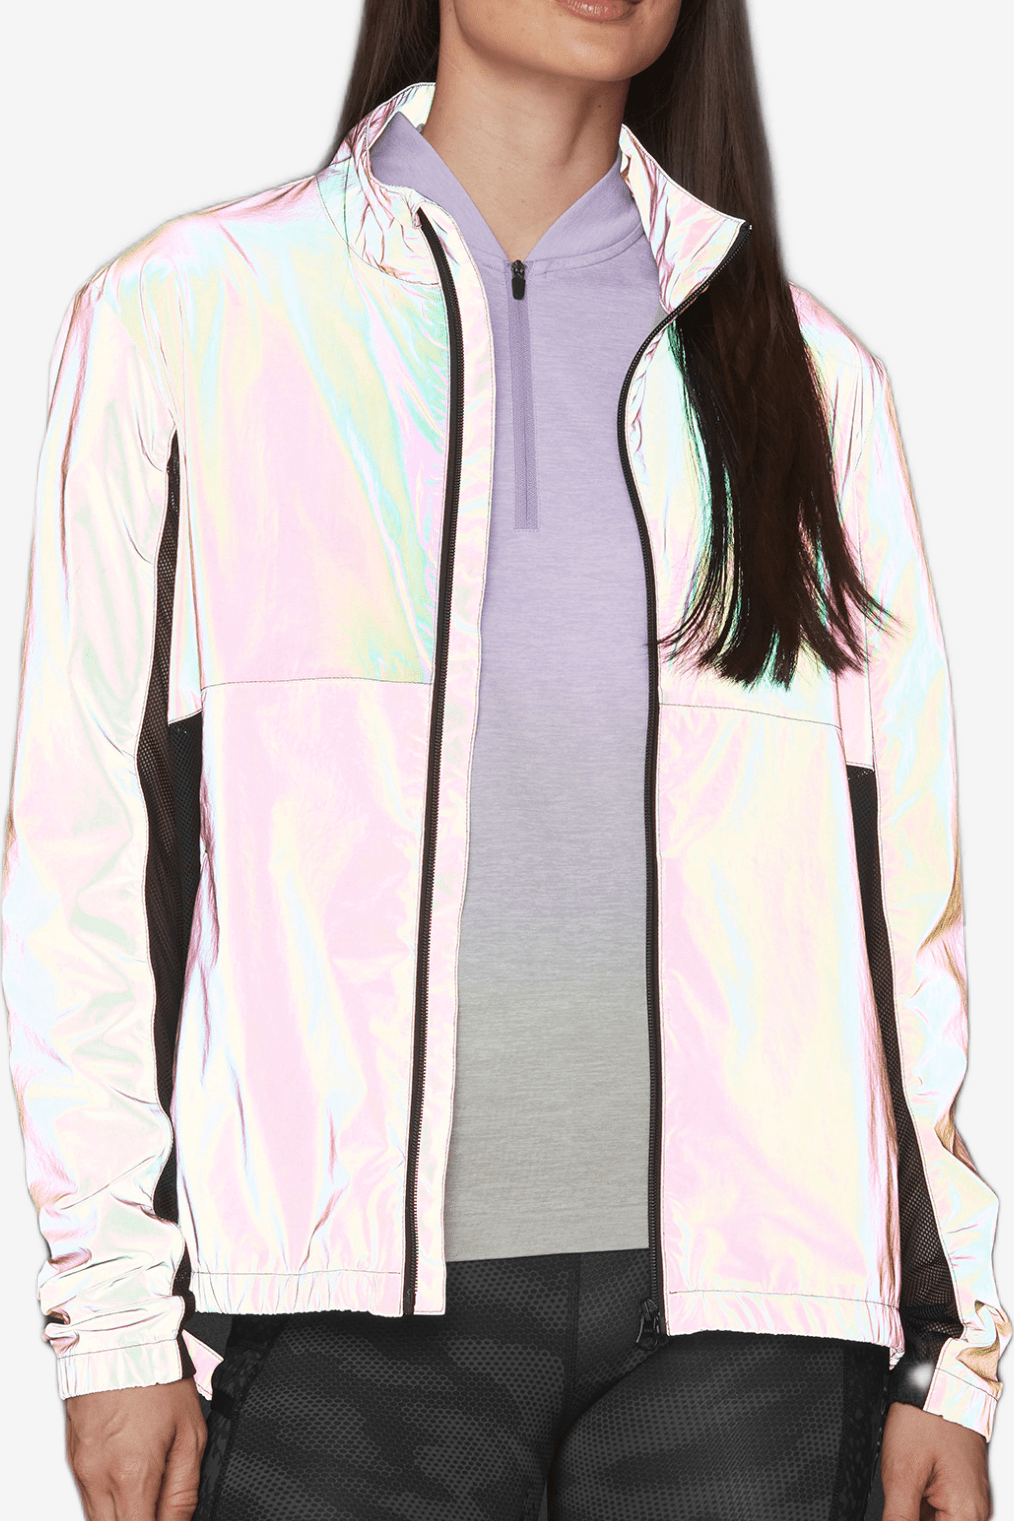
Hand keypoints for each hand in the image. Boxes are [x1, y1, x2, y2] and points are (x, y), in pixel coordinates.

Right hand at [66, 1379, 206, 1520]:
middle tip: (159, 1504)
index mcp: (133, 1475)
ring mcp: (82, 1470)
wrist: (120, 1339)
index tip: (171, 1520)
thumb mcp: (192, 1433)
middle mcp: (100, 1478)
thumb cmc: (158, 1376)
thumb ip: (184, 1491)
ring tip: (148, 1486)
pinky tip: (129, 1476)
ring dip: (124, 1514)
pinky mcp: (74, 1460)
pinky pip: (89, 1498)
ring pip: (99, 1520)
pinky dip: (109, 1500)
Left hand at [881, 1401, 990, 1520]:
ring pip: (935, 1519)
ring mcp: (967, 1496)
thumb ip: (899, 1518)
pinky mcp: (958, 1485)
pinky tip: (907, 1485)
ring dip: (914, 1511)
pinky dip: (918, 1503)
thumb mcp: (902, 1474)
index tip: (896, 1511)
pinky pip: (938, 1507)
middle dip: (910, 1516)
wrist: (934, 1381)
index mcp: (966, 1513)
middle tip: (899, 1495)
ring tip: (904, 1484)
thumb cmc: (924, 1418)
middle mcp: (974, 1510)